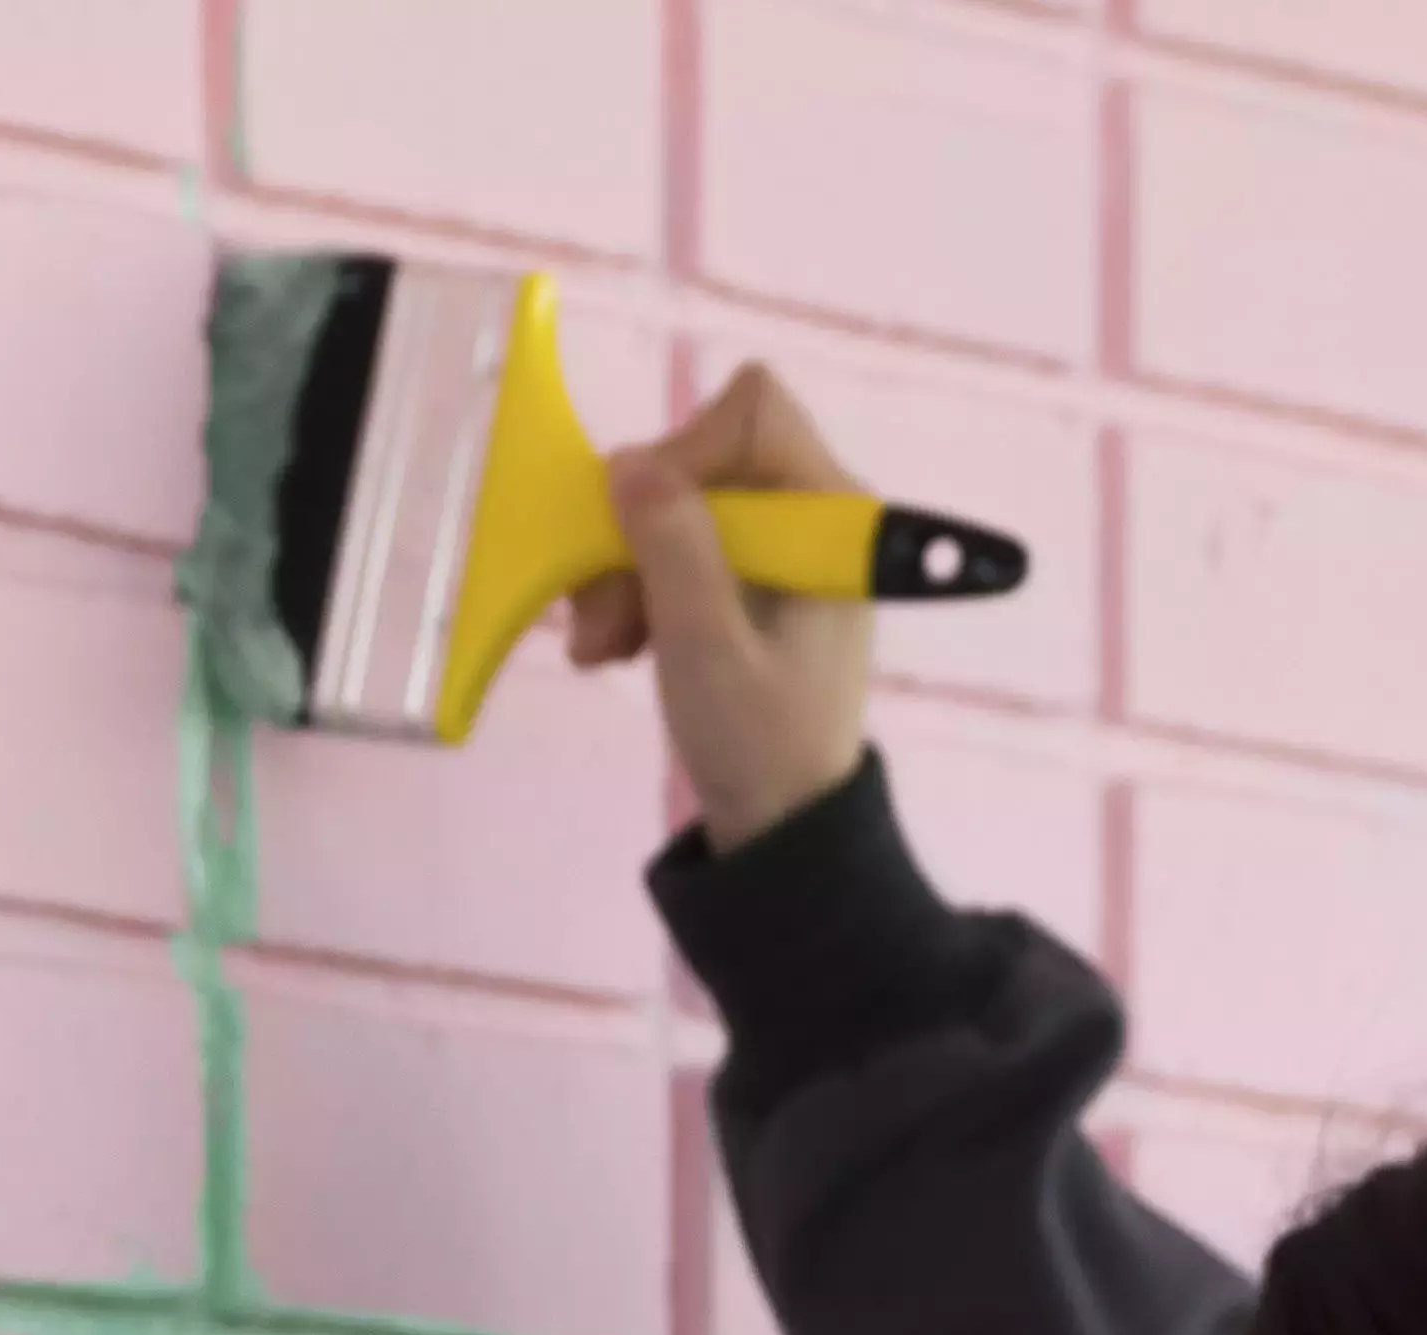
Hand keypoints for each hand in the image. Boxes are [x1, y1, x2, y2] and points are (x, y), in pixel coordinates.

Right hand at [562, 360, 876, 851]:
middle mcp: (808, 516)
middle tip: (600, 620)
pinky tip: (620, 644)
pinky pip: (678, 546)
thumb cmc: (760, 746)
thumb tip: (630, 461)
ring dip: (623, 568)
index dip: (682, 453)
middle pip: (703, 461)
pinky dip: (638, 587)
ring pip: (677, 505)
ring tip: (602, 648)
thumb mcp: (707, 649)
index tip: (636, 526)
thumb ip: (674, 550)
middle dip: (636, 530)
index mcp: (826, 518)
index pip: (752, 413)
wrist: (783, 829)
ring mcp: (778, 549)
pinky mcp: (749, 580)